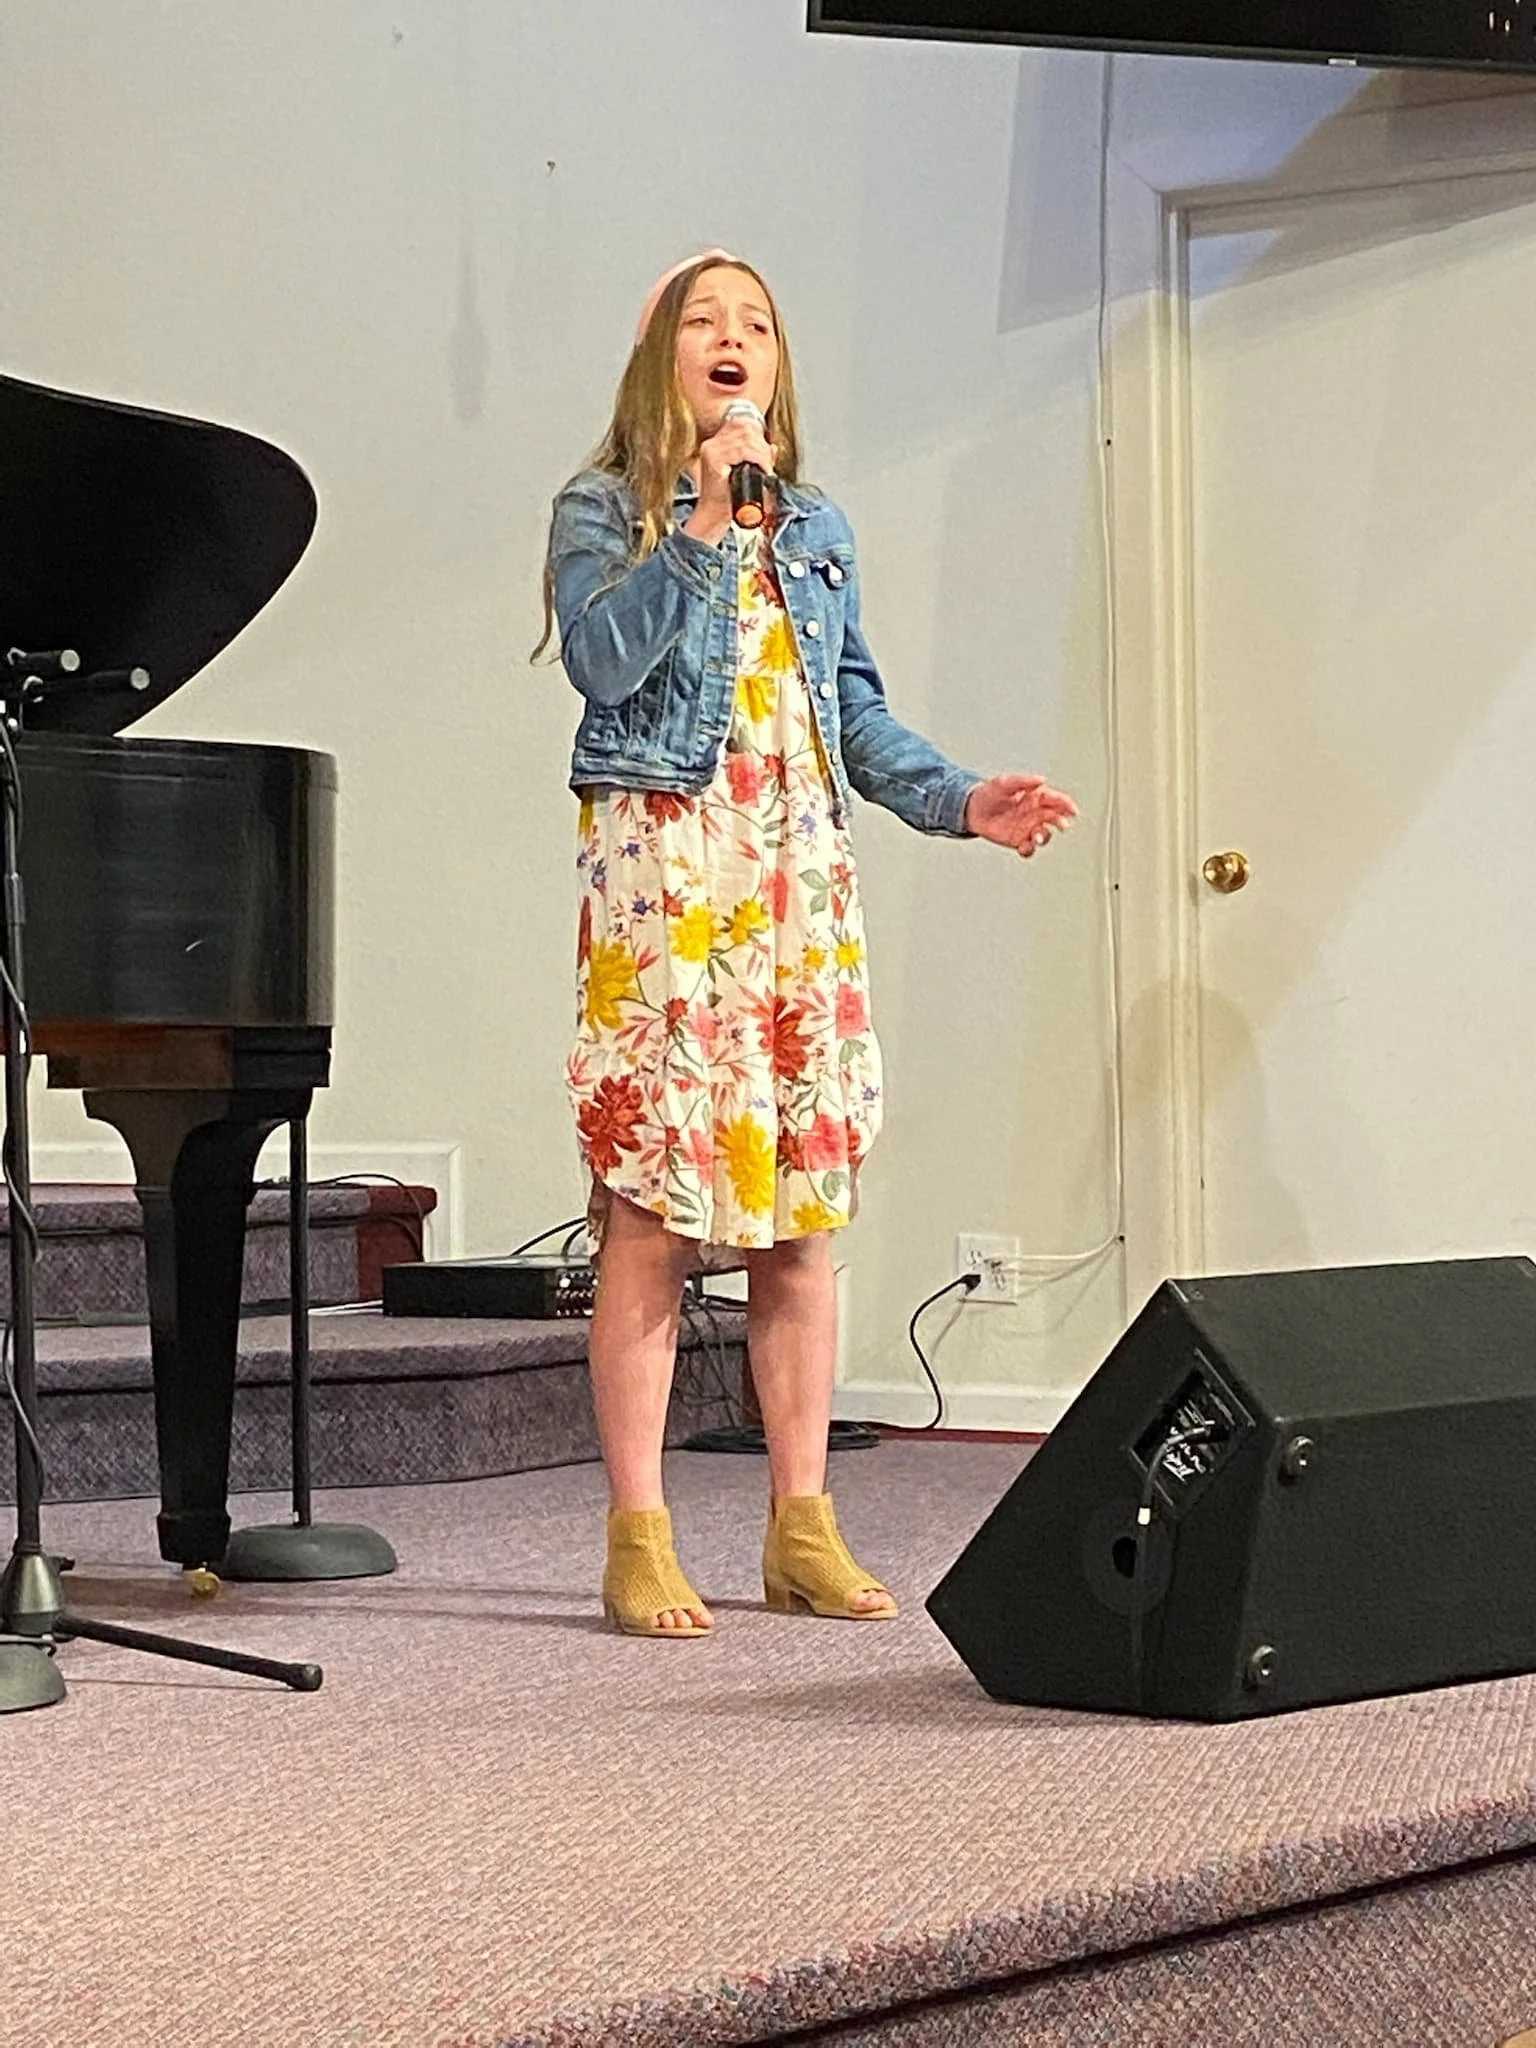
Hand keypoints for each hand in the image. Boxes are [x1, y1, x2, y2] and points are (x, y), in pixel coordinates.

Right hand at [686, 414, 776, 541]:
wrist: (714, 517)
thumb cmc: (727, 499)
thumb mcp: (746, 473)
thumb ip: (758, 458)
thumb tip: (773, 447)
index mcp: (716, 444)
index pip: (739, 423)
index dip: (757, 432)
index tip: (766, 450)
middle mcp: (711, 444)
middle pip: (744, 429)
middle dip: (762, 444)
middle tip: (768, 462)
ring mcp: (711, 452)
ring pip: (745, 440)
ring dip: (762, 453)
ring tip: (766, 468)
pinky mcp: (714, 462)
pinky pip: (741, 451)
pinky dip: (757, 459)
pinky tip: (762, 469)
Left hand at [965, 773, 1077, 857]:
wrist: (971, 810)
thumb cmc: (988, 793)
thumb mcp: (1004, 783)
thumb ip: (1023, 781)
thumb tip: (1041, 779)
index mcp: (1035, 797)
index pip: (1056, 800)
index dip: (1066, 804)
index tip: (1072, 810)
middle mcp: (1034, 813)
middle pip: (1054, 818)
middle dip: (1061, 822)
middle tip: (1062, 825)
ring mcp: (1027, 828)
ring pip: (1044, 835)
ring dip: (1044, 837)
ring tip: (1036, 837)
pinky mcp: (1018, 840)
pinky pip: (1028, 848)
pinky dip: (1029, 850)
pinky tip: (1024, 847)